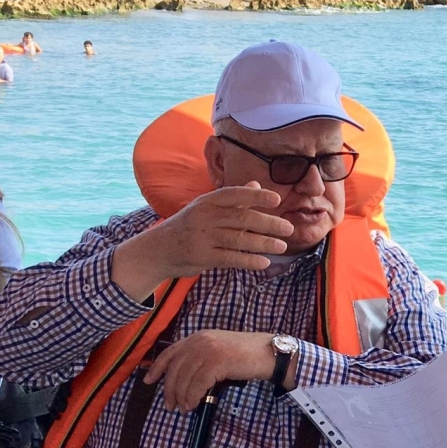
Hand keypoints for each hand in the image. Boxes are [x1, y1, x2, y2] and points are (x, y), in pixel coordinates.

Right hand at [113, 182, 293, 300]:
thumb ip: (233, 199)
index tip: (276, 199)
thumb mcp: (205, 207)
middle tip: (288, 228)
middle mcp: (204, 217)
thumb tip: (256, 184)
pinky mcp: (202, 257)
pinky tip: (264, 262)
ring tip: (282, 246)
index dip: (255, 196)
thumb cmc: (188, 226)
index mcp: (207, 202)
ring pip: (238, 239)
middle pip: (241, 218)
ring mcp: (202, 238)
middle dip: (268, 223)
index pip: (234, 194)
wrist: (157, 250)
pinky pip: (230, 259)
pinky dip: (248, 261)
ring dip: (263, 243)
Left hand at [143, 329, 273, 411]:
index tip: (148, 380)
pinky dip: (192, 398)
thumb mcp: (218, 349)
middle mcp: (199, 341)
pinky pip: (196, 385)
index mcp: (197, 337)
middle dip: (169, 389)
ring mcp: (207, 351)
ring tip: (184, 408)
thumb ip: (200, 356)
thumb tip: (183, 378)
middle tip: (170, 405)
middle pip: (174, 369)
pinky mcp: (216, 363)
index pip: (170, 352)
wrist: (267, 353)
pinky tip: (194, 405)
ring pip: (184, 379)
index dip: (156, 367)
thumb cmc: (245, 354)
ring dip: (181, 397)